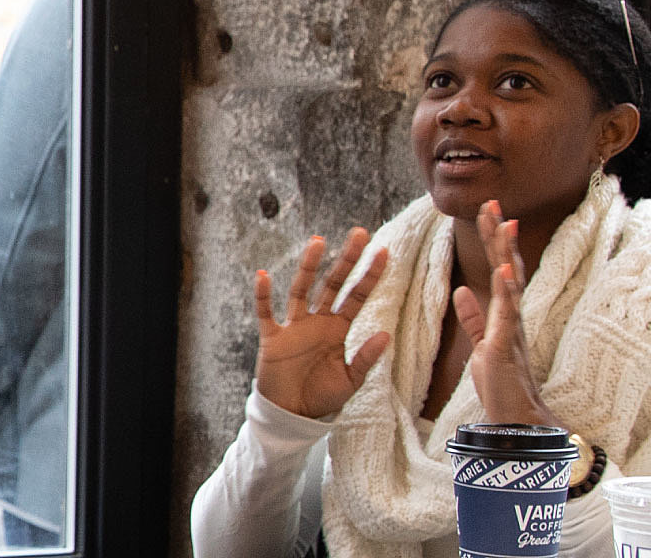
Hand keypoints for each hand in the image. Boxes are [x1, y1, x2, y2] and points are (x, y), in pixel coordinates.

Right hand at [253, 228, 391, 418]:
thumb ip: (366, 358)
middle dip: (346, 260)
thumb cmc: (322, 397)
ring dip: (309, 267)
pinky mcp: (273, 339)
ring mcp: (294, 327)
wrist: (292, 416)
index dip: (369, 276)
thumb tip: (386, 335)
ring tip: (318, 242)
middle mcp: (317, 322)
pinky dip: (263, 296)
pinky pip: (266, 314)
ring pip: (301, 290)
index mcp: (338, 329)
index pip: (357, 297)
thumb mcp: (351, 380)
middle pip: (333, 284)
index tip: (383, 252)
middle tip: (360, 233)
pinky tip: (263, 276)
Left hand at [452, 200, 560, 426]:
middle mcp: (513, 315)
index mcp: (505, 313)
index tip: (488, 211)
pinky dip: (506, 292)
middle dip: (499, 235)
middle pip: (508, 266)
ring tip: (503, 223)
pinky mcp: (508, 346)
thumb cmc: (501, 383)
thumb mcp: (482, 344)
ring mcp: (513, 329)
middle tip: (493, 203)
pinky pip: (508, 315)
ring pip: (511, 283)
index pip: (499, 268)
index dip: (493, 240)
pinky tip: (504, 270)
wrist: (514, 418)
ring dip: (506, 253)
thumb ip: (474, 318)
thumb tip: (461, 292)